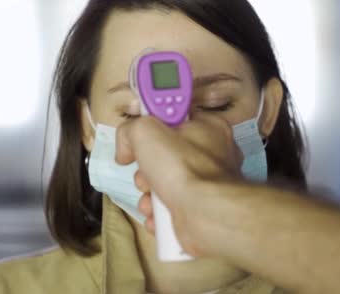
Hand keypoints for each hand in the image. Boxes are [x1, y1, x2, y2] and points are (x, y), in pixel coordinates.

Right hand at [115, 113, 243, 255]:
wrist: (207, 215)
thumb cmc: (181, 167)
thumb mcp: (144, 131)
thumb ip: (129, 130)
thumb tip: (125, 149)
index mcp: (208, 127)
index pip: (174, 120)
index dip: (152, 130)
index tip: (139, 141)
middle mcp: (214, 154)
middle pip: (166, 156)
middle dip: (146, 171)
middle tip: (145, 177)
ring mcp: (210, 185)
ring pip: (167, 185)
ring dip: (149, 196)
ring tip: (149, 203)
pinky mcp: (204, 210)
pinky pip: (173, 208)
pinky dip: (160, 215)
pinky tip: (156, 218)